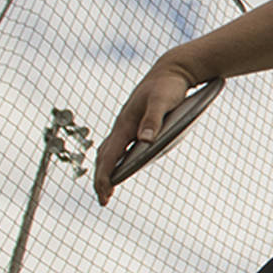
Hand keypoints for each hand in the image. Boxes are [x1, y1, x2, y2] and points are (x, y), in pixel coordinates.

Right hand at [92, 60, 198, 204]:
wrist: (171, 72)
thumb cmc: (168, 86)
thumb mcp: (163, 101)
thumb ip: (154, 120)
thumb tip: (145, 141)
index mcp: (125, 124)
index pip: (109, 155)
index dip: (105, 176)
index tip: (104, 195)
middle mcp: (122, 126)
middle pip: (105, 156)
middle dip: (102, 178)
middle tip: (103, 200)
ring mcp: (128, 125)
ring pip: (110, 151)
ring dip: (107, 169)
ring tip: (108, 188)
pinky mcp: (135, 125)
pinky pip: (121, 146)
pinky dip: (116, 160)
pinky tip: (124, 168)